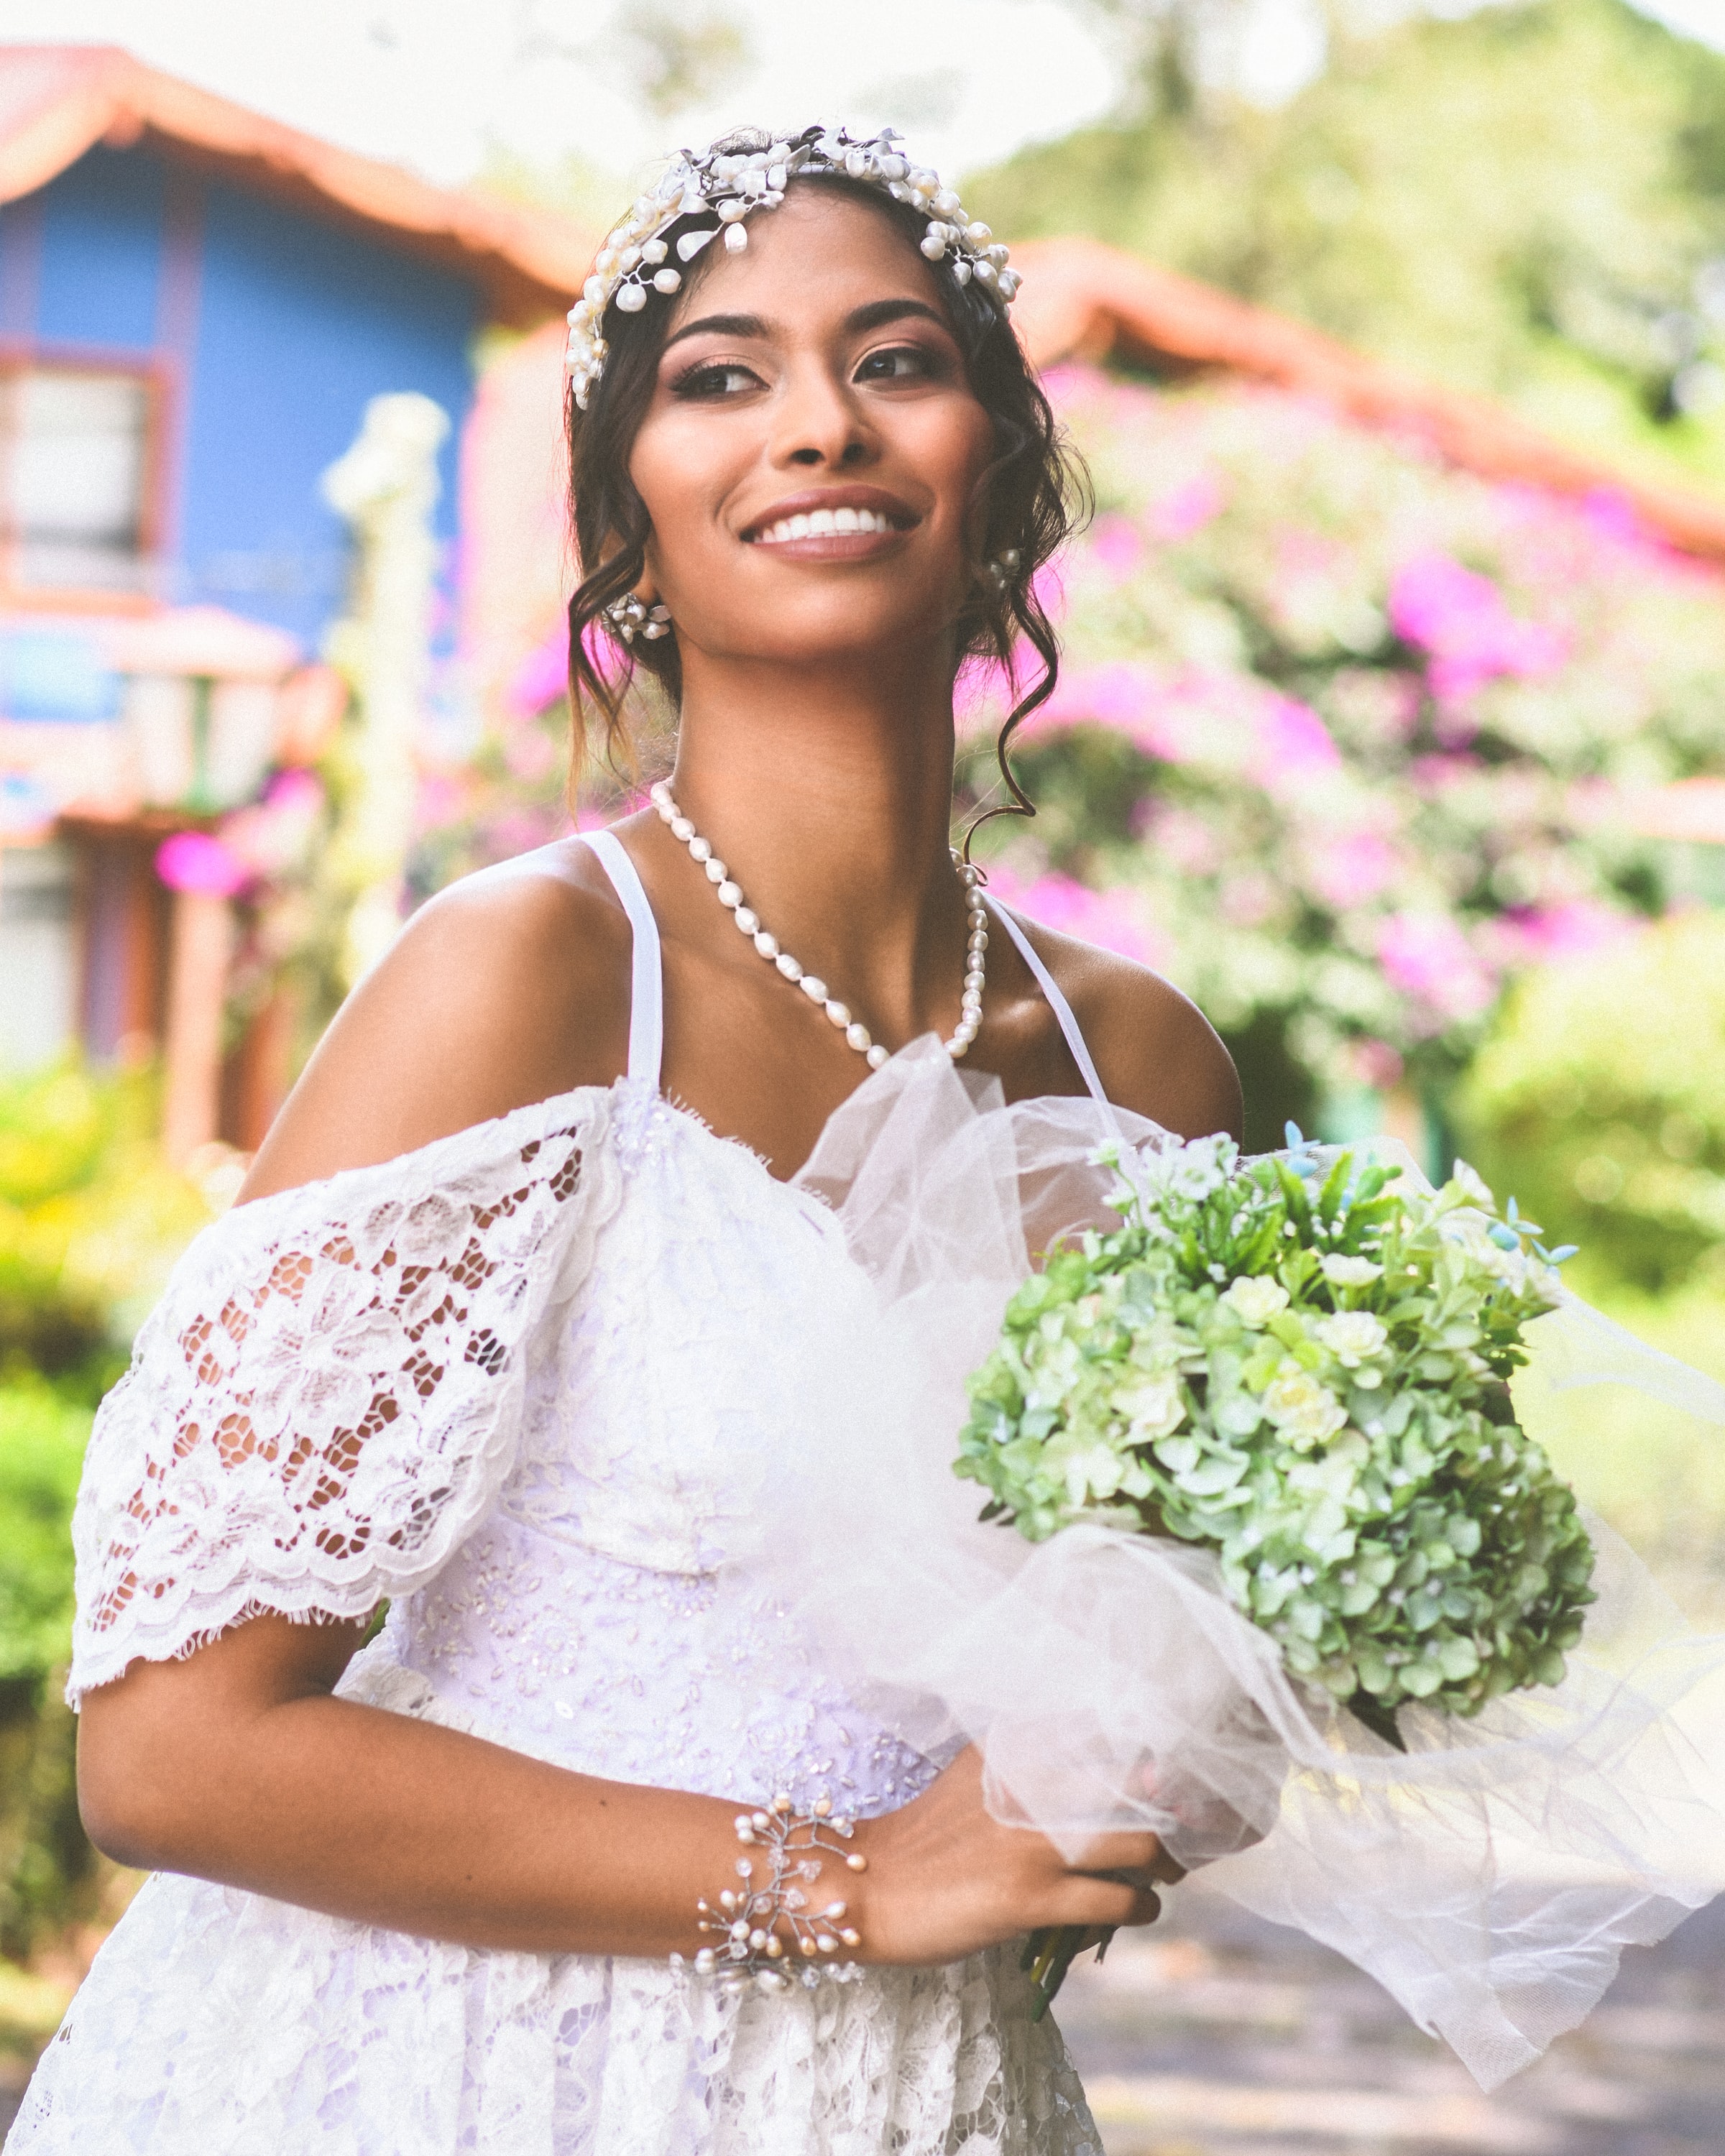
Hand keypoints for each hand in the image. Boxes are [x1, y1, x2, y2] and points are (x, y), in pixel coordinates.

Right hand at [848, 1746, 1179, 1967]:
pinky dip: (1140, 1906)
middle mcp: (1030, 1784)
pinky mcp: (1031, 1897)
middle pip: (1138, 1785)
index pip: (1109, 1733)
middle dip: (1172, 1810)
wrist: (870, 1885)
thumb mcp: (976, 1776)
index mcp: (1016, 1747)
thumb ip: (1031, 1764)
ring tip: (1165, 1872)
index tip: (1172, 1777)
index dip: (1151, 1758)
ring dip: (1166, 1863)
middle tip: (1180, 1829)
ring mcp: (1033, 1842)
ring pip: (1141, 1845)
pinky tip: (1136, 1908)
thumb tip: (1108, 1773)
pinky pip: (1118, 1901)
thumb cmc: (927, 1835)